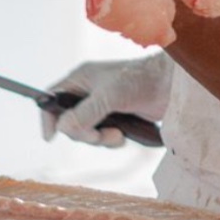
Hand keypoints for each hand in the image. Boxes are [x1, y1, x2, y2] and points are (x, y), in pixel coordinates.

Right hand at [41, 54, 171, 146]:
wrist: (170, 85)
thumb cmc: (140, 80)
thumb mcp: (109, 96)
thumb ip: (85, 113)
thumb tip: (63, 128)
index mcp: (81, 79)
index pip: (53, 98)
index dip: (49, 118)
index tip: (51, 137)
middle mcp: (88, 92)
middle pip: (69, 122)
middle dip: (83, 134)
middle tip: (99, 136)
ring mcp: (102, 105)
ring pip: (86, 132)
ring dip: (100, 139)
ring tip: (117, 135)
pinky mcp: (116, 117)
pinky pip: (102, 136)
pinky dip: (110, 140)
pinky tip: (124, 135)